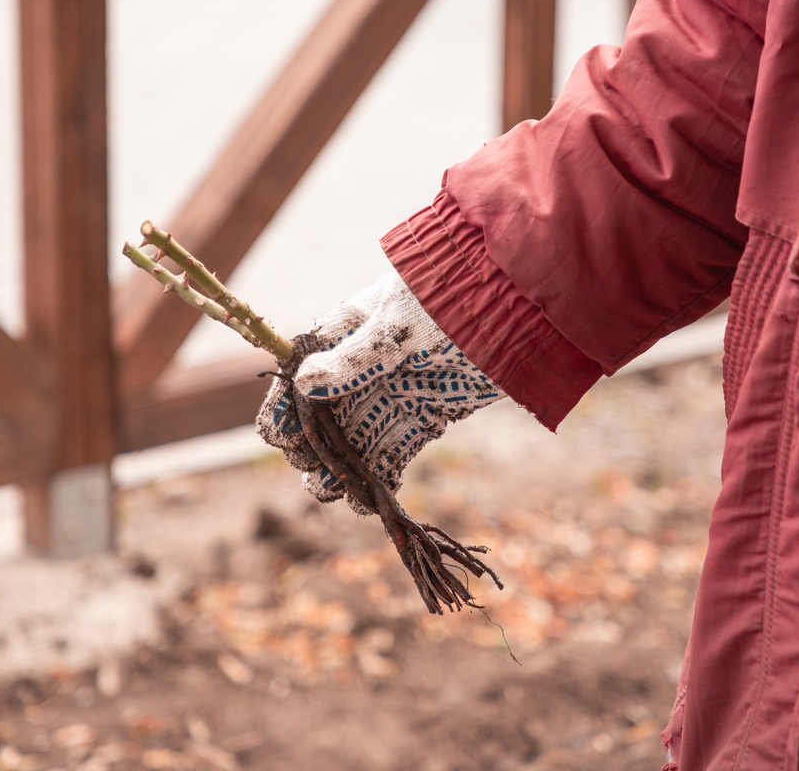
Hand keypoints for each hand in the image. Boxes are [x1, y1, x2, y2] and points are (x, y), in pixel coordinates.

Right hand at [256, 273, 503, 512]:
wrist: (513, 309)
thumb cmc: (449, 301)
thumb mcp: (398, 326)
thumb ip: (355, 358)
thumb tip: (302, 382)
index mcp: (344, 335)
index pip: (297, 376)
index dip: (285, 410)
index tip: (285, 440)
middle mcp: (361, 369)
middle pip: (319, 418)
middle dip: (310, 448)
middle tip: (315, 471)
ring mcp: (391, 394)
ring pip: (351, 441)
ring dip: (339, 470)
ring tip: (336, 492)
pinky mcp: (423, 417)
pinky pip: (391, 453)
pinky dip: (378, 478)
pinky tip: (371, 498)